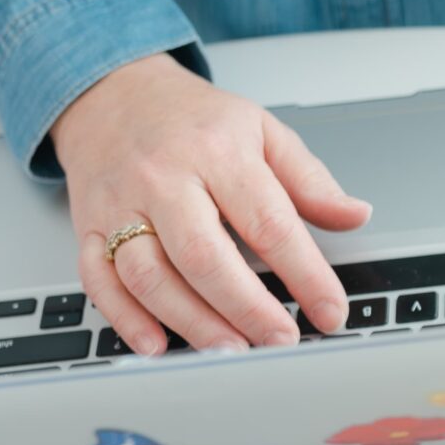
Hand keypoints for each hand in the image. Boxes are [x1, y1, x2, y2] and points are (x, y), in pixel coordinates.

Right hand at [52, 54, 371, 354]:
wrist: (113, 93)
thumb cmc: (193, 119)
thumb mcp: (262, 130)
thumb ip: (309, 179)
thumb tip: (356, 215)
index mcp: (217, 151)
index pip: (269, 222)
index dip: (305, 274)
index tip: (330, 311)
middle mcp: (164, 178)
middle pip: (203, 255)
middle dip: (247, 307)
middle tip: (282, 340)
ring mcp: (120, 205)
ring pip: (150, 275)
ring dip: (192, 321)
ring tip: (232, 350)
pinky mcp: (88, 227)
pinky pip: (99, 280)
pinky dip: (126, 319)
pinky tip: (157, 345)